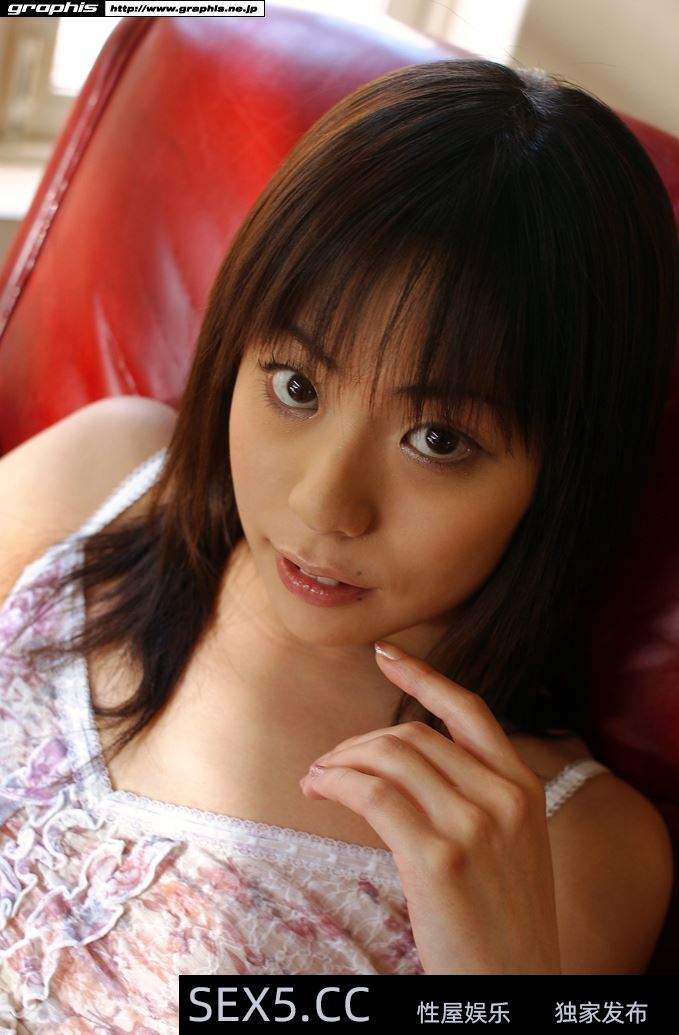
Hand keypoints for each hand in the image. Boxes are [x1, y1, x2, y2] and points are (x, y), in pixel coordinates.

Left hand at [299, 641, 561, 974]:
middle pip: (413, 736)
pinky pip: (373, 794)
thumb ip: (480, 796)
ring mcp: (474, 825)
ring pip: (388, 758)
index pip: (469, 709)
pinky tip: (319, 789)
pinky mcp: (439, 858)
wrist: (516, 988)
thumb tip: (410, 761)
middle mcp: (503, 797)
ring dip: (341, 761)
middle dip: (360, 743)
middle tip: (330, 765)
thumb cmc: (504, 922)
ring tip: (317, 778)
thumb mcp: (513, 846)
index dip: (424, 676)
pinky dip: (337, 783)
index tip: (387, 655)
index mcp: (524, 788)